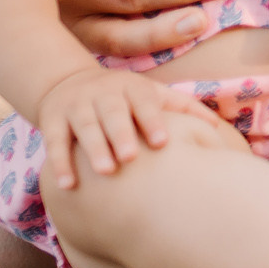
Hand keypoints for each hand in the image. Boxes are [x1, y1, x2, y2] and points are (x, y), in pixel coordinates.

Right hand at [35, 65, 205, 190]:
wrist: (68, 82)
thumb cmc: (125, 98)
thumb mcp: (151, 94)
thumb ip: (181, 107)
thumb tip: (217, 127)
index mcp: (132, 88)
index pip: (145, 102)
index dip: (153, 120)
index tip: (163, 142)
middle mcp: (103, 94)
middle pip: (112, 113)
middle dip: (121, 134)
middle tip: (131, 158)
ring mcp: (76, 106)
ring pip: (84, 127)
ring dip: (94, 148)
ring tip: (105, 171)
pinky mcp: (51, 120)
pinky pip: (54, 142)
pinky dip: (59, 163)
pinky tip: (68, 185)